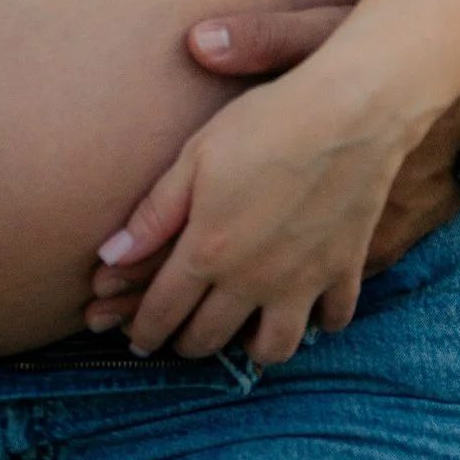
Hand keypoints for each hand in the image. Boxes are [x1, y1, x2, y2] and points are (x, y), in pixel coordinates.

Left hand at [82, 4, 459, 344]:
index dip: (144, 330)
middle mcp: (253, 280)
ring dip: (250, 347)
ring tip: (240, 331)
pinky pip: (332, 320)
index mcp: (209, 252)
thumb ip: (154, 214)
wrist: (351, 110)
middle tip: (180, 335)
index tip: (135, 338)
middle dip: (187, 343)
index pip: (163, 312)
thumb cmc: (266, 122)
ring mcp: (303, 281)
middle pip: (210, 338)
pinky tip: (306, 307)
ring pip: (273, 349)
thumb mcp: (196, 157)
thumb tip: (108, 258)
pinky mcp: (344, 270)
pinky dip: (318, 322)